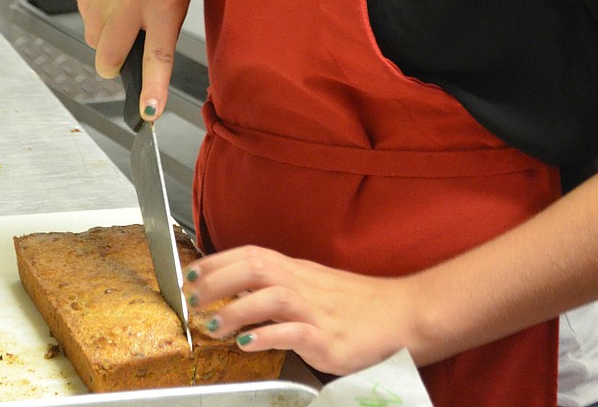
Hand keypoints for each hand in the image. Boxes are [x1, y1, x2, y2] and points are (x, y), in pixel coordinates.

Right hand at [77, 0, 196, 116]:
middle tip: (122, 54)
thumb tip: (144, 66)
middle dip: (112, 65)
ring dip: (105, 36)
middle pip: (108, 58)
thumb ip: (164, 25)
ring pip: (94, 40)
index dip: (153, 90)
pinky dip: (97, 14)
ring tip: (124, 5)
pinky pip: (85, 17)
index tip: (149, 114)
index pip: (157, 56)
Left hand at [184, 245, 423, 375]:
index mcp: (300, 271)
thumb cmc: (361, 304)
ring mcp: (317, 310)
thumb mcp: (316, 287)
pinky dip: (268, 336)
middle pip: (256, 266)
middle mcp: (305, 284)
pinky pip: (294, 332)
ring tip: (213, 325)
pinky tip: (248, 344)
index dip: (219, 260)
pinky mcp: (329, 338)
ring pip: (271, 295)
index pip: (253, 254)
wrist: (404, 314)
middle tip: (193, 295)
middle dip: (218, 278)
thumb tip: (243, 289)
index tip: (192, 270)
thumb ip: (282, 286)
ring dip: (237, 309)